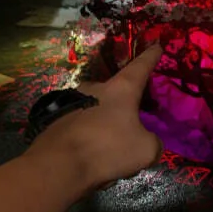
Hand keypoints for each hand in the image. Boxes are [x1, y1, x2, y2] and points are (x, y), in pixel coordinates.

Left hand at [23, 44, 164, 192]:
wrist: (58, 165)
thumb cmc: (107, 149)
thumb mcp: (145, 150)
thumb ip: (153, 143)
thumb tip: (149, 142)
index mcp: (120, 89)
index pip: (140, 67)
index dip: (151, 57)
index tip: (156, 46)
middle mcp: (95, 89)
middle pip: (115, 91)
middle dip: (124, 104)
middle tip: (131, 124)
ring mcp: (72, 102)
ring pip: (96, 109)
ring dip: (104, 123)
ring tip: (108, 147)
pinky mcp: (56, 119)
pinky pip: (80, 124)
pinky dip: (88, 135)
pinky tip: (89, 154)